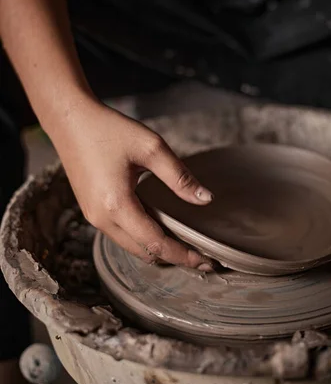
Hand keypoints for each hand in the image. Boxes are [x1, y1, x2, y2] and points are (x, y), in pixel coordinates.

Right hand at [50, 98, 213, 270]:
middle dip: (173, 258)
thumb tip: (206, 200)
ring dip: (157, 249)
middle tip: (202, 258)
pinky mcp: (91, 211)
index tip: (207, 262)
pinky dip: (142, 238)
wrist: (70, 120)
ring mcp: (93, 217)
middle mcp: (102, 218)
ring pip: (132, 246)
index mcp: (117, 205)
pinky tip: (160, 227)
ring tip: (185, 245)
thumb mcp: (151, 147)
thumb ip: (179, 177)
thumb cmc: (109, 129)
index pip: (156, 244)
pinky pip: (121, 234)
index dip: (183, 256)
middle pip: (144, 253)